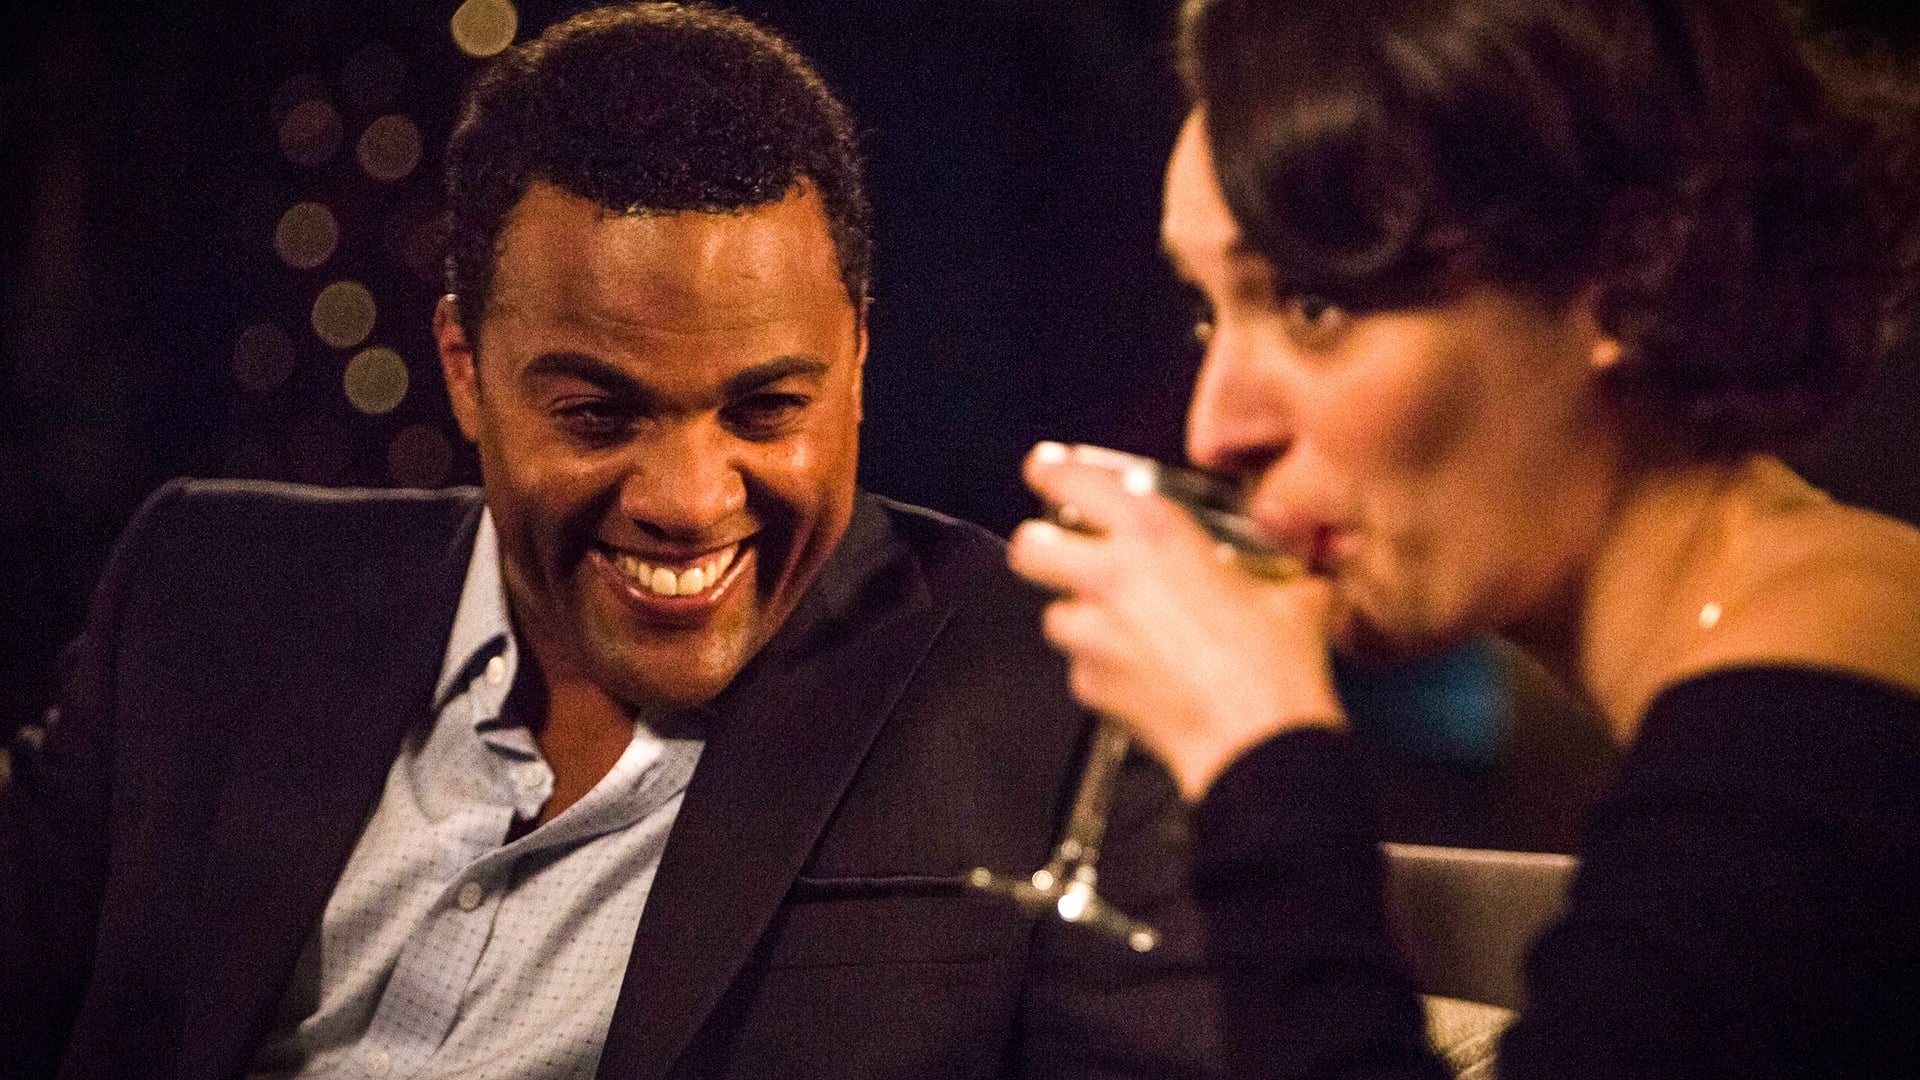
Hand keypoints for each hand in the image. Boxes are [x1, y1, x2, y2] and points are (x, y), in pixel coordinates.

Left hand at [1007, 442, 1345, 801]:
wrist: (1258, 743)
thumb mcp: (1294, 593)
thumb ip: (1279, 567)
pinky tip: (1140, 673)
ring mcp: (1093, 634)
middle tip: (1063, 552)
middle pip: (1030, 547)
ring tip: (1121, 626)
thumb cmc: (1274, 668)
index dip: (1050, 470)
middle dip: (1041, 547)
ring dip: (1080, 617)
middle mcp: (1111, 576)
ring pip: (1054, 613)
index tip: (1045, 470)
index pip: (1072, 479)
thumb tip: (1294, 566)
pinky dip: (1102, 668)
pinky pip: (1080, 667)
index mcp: (1155, 533)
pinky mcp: (1089, 685)